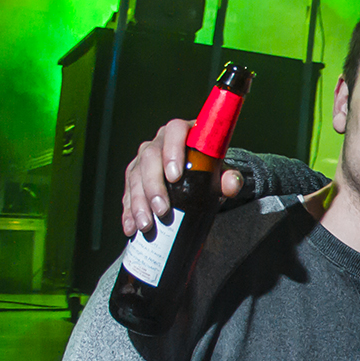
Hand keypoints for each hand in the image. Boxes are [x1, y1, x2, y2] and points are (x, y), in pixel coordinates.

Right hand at [120, 118, 243, 237]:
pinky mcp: (133, 176)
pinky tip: (131, 228)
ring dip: (139, 202)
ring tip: (146, 225)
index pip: (175, 132)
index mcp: (182, 132)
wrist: (198, 178)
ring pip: (135, 177)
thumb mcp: (221, 173)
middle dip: (154, 186)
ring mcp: (143, 159)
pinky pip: (127, 193)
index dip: (172, 151)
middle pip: (150, 158)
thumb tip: (232, 185)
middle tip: (162, 210)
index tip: (175, 176)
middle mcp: (158, 142)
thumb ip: (230, 178)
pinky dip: (128, 212)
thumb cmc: (209, 170)